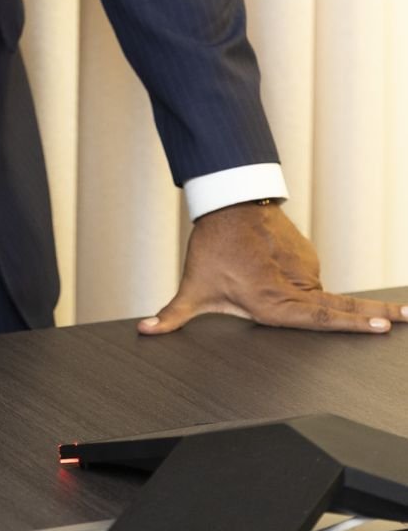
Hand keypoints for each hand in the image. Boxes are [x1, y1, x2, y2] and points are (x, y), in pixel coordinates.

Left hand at [136, 202, 407, 335]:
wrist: (227, 201)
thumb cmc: (213, 245)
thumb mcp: (193, 285)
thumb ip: (174, 315)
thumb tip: (147, 330)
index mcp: (274, 301)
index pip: (321, 317)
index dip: (352, 323)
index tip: (383, 326)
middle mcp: (296, 286)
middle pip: (340, 307)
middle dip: (376, 315)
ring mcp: (305, 269)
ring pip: (315, 292)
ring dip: (303, 293)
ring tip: (262, 275)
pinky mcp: (307, 256)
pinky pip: (310, 276)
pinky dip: (299, 279)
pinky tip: (272, 267)